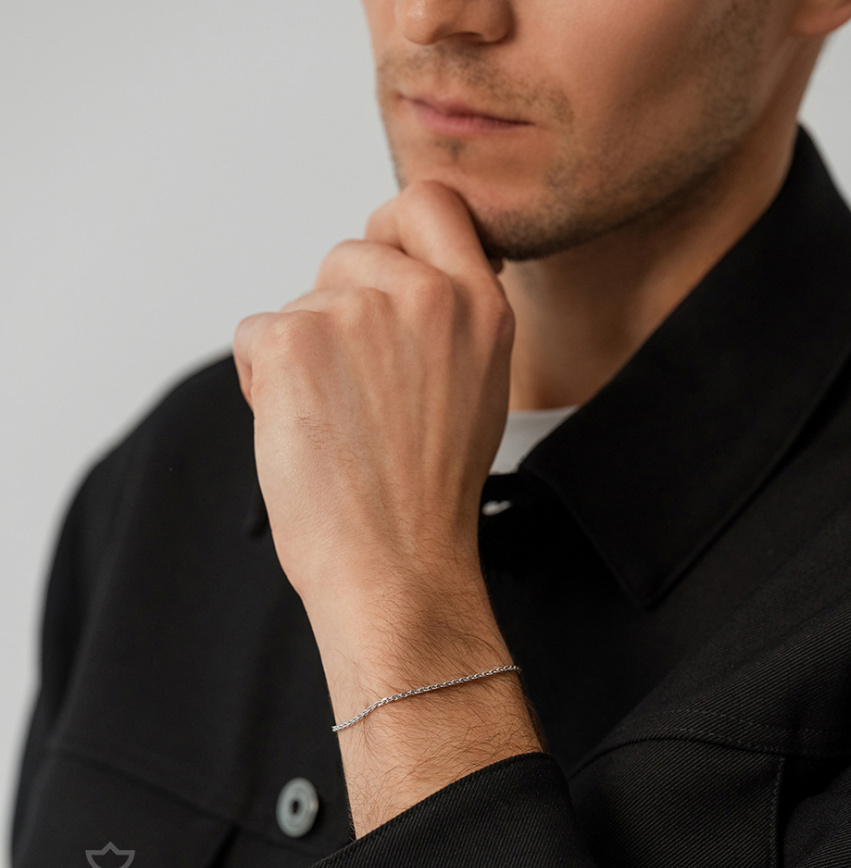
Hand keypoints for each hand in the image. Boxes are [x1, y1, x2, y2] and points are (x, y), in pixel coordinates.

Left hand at [233, 182, 514, 691]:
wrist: (398, 568)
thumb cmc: (429, 495)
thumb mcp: (478, 386)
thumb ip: (447, 316)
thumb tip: (393, 268)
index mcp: (480, 308)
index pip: (431, 203)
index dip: (395, 230)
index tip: (384, 269)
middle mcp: (426, 296)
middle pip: (349, 255)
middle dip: (339, 310)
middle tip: (357, 390)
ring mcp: (358, 313)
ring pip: (301, 300)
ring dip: (304, 352)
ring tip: (336, 422)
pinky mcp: (293, 341)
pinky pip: (258, 332)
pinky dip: (265, 378)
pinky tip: (302, 428)